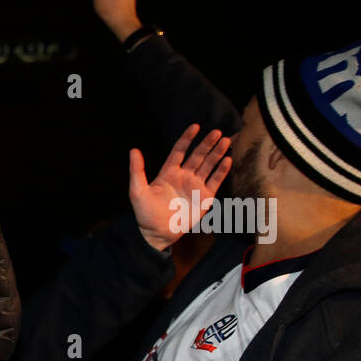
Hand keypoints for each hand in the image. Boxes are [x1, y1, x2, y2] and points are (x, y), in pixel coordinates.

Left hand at [129, 124, 231, 250]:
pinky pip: (215, 181)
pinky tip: (227, 160)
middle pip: (198, 156)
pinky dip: (221, 170)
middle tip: (217, 132)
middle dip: (207, 144)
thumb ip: (137, 171)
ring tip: (225, 141)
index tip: (195, 126)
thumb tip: (133, 150)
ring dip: (217, 153)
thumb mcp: (137, 191)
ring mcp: (195, 186)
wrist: (158, 233)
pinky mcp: (204, 197)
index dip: (186, 139)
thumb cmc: (145, 213)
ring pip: (208, 165)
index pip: (179, 151)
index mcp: (168, 173)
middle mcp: (183, 176)